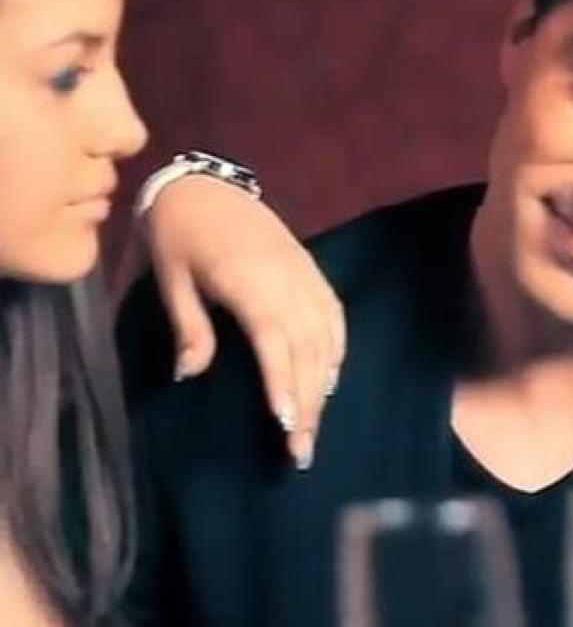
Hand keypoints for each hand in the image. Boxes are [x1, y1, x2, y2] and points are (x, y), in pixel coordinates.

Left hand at [143, 176, 344, 468]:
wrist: (205, 186)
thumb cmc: (179, 235)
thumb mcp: (171, 279)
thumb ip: (189, 326)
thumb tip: (190, 375)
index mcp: (247, 281)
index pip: (275, 340)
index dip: (284, 382)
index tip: (287, 423)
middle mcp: (285, 281)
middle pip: (307, 348)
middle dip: (308, 401)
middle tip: (302, 449)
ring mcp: (304, 275)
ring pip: (326, 338)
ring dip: (323, 385)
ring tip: (315, 425)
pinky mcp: (312, 272)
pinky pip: (334, 317)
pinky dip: (337, 351)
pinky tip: (331, 379)